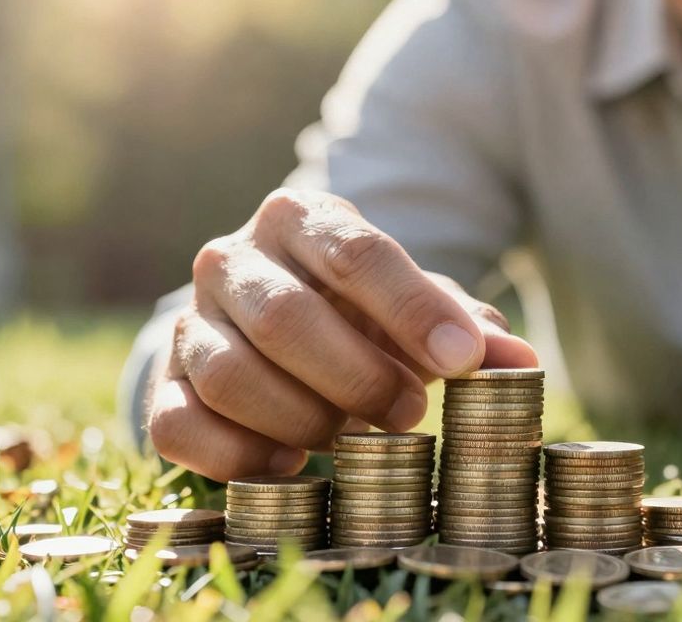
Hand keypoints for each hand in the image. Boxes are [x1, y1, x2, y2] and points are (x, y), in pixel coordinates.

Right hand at [145, 188, 537, 480]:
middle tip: (411, 414)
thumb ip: (466, 327)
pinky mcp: (161, 383)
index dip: (412, 309)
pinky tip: (293, 464)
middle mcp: (231, 259)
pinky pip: (180, 427)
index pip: (355, 253)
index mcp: (299, 217)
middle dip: (359, 376)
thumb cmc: (359, 311)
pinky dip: (240, 456)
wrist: (274, 324)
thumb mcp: (414, 306)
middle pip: (286, 318)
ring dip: (306, 420)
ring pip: (231, 376)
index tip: (463, 360)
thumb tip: (521, 363)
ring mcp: (187, 321)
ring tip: (355, 439)